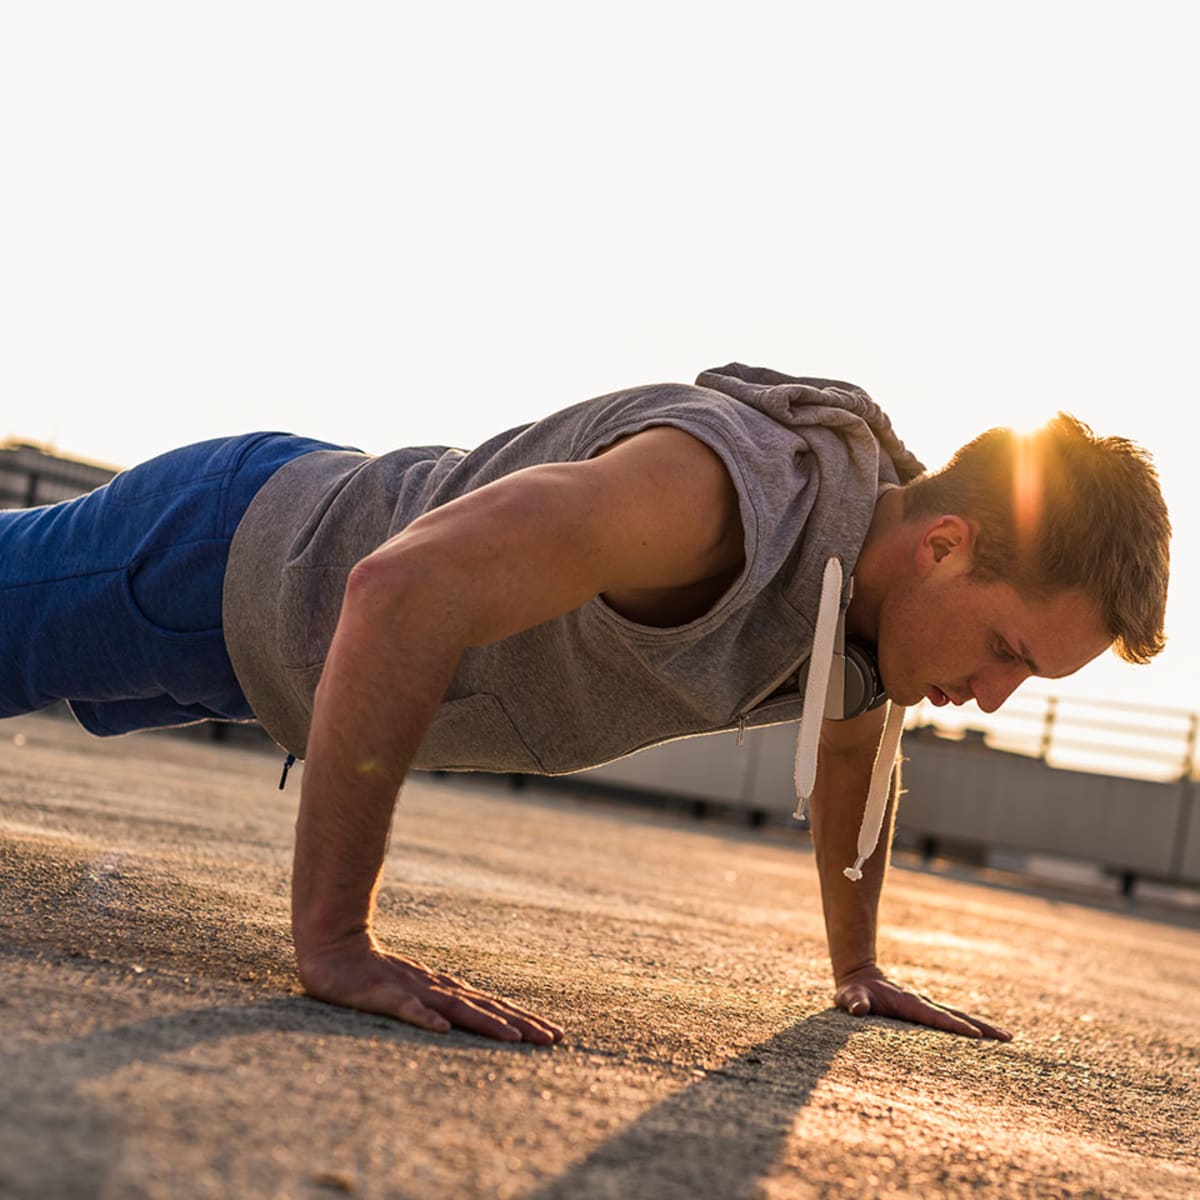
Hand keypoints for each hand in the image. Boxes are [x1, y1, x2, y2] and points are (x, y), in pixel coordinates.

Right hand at [297, 935, 563, 1044]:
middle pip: (487, 1008)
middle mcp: (438, 989)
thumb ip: (438, 1006)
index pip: (493, 1007)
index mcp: (446, 991)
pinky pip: (409, 1009)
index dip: (524, 1021)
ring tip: (515, 1038)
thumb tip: (464, 1024)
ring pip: (458, 1008)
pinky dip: (426, 1017)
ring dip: (488, 1023)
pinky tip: (442, 1029)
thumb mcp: (414, 994)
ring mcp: (414, 991)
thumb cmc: (375, 976)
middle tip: (554, 1038)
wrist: (336, 950)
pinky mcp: (387, 995)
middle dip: (522, 1024)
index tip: (553, 1035)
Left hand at [834, 966, 1011, 1040]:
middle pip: (959, 1016)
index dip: (956, 1027)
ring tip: (1008, 1037)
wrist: (859, 977)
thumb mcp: (848, 998)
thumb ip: (853, 1003)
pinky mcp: (927, 1010)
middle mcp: (924, 1003)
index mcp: (910, 1004)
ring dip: (983, 1027)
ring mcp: (928, 1006)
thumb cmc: (853, 993)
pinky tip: (986, 1037)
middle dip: (983, 1027)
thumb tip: (857, 1009)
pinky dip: (972, 1027)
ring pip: (961, 1017)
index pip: (937, 1018)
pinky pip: (954, 1019)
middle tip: (1008, 1038)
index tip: (977, 1036)